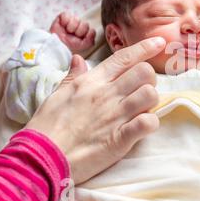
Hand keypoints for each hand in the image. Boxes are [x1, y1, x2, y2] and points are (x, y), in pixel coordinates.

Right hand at [25, 36, 165, 183]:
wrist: (40, 158)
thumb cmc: (47, 127)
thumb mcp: (57, 95)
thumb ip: (73, 76)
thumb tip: (78, 59)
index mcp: (92, 82)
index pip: (124, 58)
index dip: (145, 47)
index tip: (159, 42)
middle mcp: (107, 95)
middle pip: (144, 72)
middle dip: (150, 78)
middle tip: (142, 89)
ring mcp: (116, 116)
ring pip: (150, 94)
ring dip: (151, 101)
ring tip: (141, 109)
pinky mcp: (121, 139)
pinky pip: (148, 123)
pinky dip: (151, 123)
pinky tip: (143, 126)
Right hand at [50, 12, 95, 53]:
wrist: (55, 46)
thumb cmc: (68, 47)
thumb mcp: (83, 46)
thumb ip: (90, 40)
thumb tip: (92, 32)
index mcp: (86, 33)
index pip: (92, 31)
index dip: (87, 35)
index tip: (80, 40)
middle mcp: (80, 26)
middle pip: (85, 24)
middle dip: (79, 32)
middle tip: (73, 36)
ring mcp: (72, 21)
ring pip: (77, 19)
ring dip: (72, 27)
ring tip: (68, 31)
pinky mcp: (63, 17)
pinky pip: (66, 14)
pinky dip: (65, 21)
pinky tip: (63, 26)